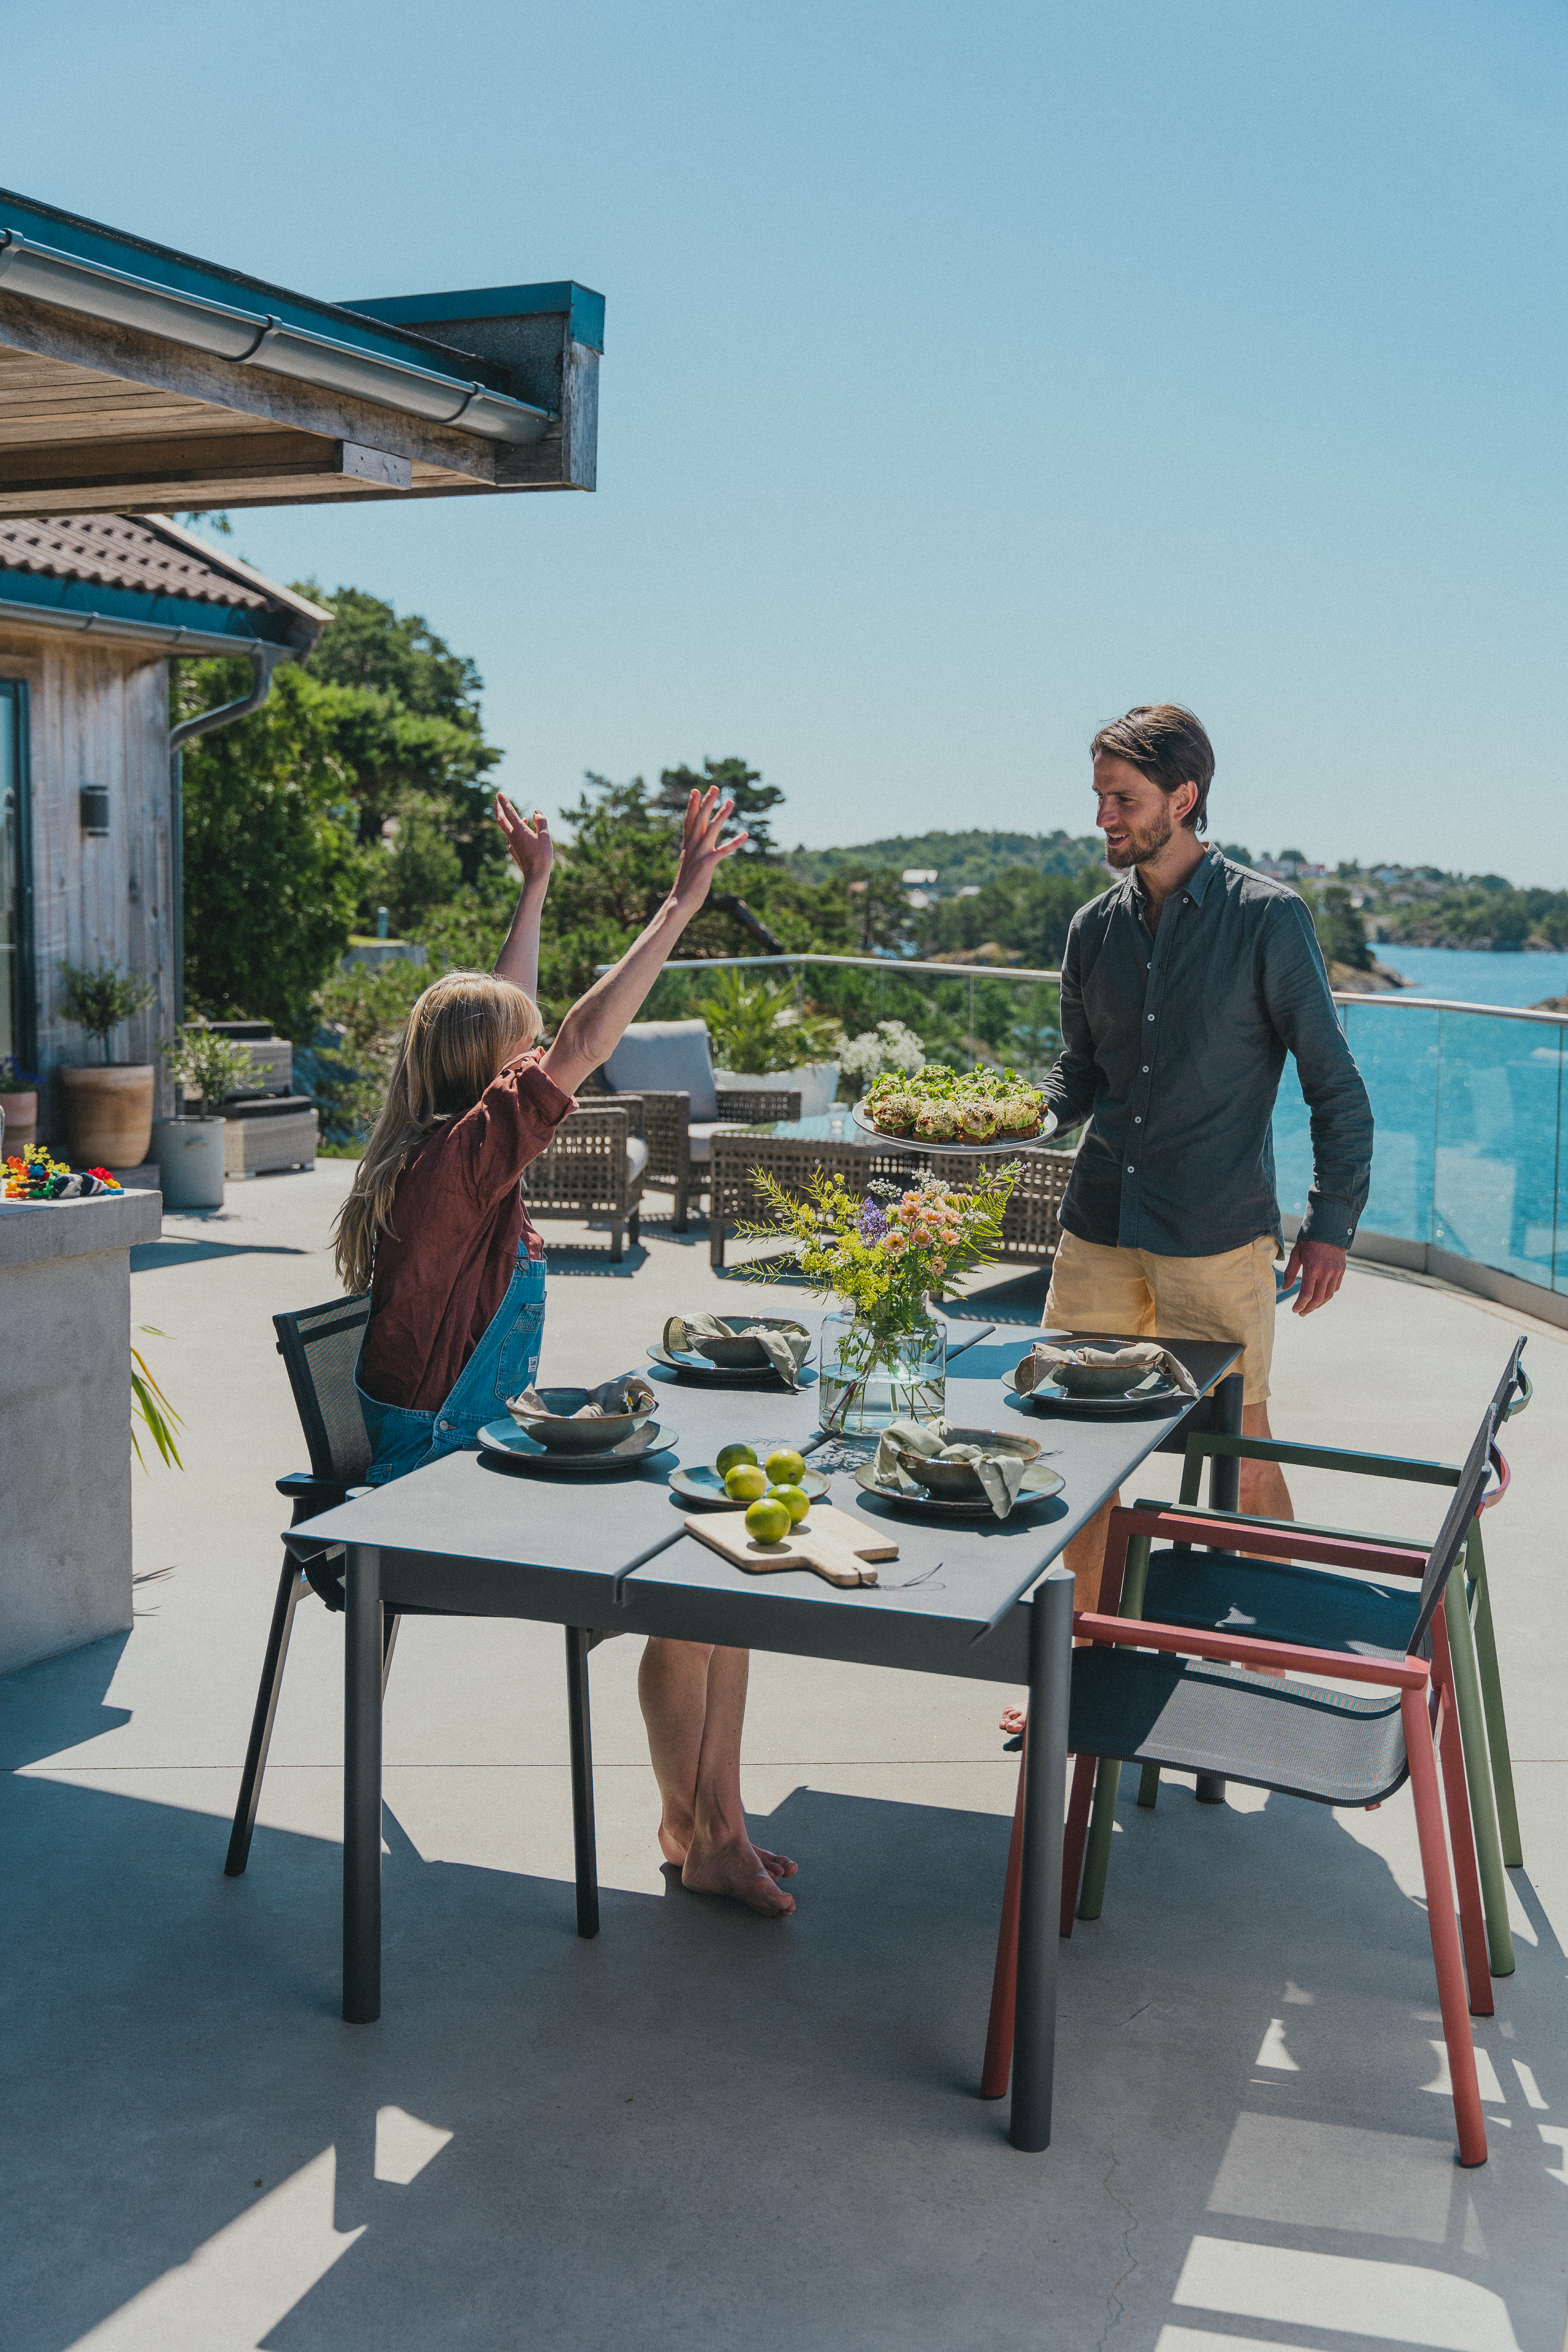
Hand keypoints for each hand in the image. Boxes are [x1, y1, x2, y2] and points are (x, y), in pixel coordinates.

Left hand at [496, 793, 553, 891]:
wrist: (535, 877)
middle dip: (497, 809)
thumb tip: (536, 811)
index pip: (509, 812)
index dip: (504, 802)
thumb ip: (541, 822)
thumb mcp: (545, 837)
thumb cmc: (542, 857)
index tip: (499, 794)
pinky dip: (512, 830)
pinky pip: (510, 837)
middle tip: (495, 801)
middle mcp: (512, 836)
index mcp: (519, 830)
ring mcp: (511, 845)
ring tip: (510, 814)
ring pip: (505, 829)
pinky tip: (519, 832)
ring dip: (505, 820)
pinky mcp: (513, 852)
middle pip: (501, 820)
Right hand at [669, 785, 745, 908]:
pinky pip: (723, 851)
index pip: (689, 821)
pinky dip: (734, 843)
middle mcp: (692, 847)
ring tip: (731, 801)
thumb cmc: (685, 887)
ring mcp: (699, 855)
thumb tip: (693, 851)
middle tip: (715, 786)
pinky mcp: (707, 865)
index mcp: (687, 846)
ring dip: (721, 814)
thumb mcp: (689, 866)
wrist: (680, 903)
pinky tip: (745, 835)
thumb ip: (692, 855)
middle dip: (707, 802)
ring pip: (711, 829)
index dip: (692, 805)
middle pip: (699, 819)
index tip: (696, 790)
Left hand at [1282, 1237, 1345, 1314]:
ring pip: (1328, 1296)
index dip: (1300, 1305)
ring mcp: (1336, 1272)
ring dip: (1319, 1305)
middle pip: (1318, 1299)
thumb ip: (1290, 1272)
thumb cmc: (1309, 1240)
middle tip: (1301, 1313)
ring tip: (1310, 1308)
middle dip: (1309, 1309)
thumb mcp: (1296, 1254)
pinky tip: (1320, 1298)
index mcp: (1312, 1268)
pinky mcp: (1342, 1270)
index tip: (1295, 1310)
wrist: (1329, 1228)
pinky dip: (1327, 1295)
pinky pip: (1335, 1288)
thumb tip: (1285, 1288)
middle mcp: (1326, 1272)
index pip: (1307, 1294)